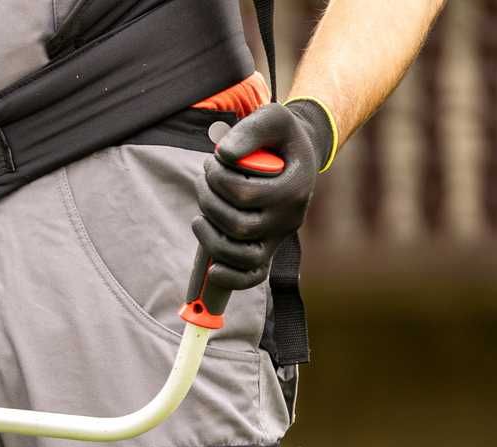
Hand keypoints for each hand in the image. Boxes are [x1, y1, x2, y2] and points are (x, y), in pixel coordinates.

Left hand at [192, 101, 329, 292]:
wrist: (293, 154)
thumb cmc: (278, 137)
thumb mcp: (271, 118)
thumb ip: (250, 129)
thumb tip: (224, 154)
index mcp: (295, 187)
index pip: (245, 195)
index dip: (218, 179)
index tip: (212, 162)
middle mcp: (290, 217)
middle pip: (239, 226)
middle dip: (209, 201)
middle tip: (204, 180)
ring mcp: (278, 236)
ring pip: (241, 254)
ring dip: (210, 237)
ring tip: (200, 214)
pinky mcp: (266, 248)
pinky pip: (252, 275)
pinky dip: (231, 278)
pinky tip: (212, 269)